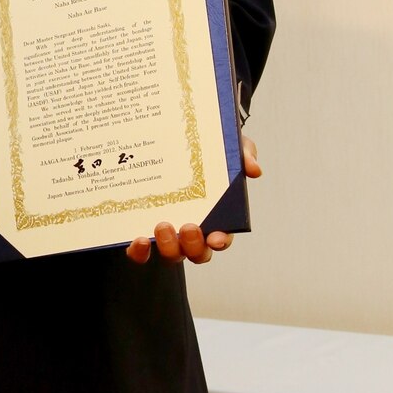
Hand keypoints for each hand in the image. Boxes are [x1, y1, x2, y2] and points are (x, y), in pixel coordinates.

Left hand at [125, 134, 260, 264]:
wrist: (168, 138)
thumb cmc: (205, 151)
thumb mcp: (227, 147)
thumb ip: (244, 155)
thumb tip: (253, 169)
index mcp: (215, 217)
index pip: (221, 238)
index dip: (220, 241)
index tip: (216, 237)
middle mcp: (192, 231)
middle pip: (197, 253)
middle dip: (194, 246)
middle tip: (189, 226)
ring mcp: (168, 233)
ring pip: (171, 254)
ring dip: (168, 246)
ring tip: (163, 225)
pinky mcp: (143, 230)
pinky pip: (142, 252)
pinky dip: (140, 252)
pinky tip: (138, 239)